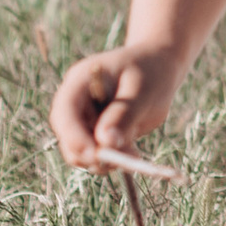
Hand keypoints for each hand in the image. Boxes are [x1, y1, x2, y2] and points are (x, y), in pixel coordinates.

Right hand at [51, 42, 184, 165]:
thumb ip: (124, 114)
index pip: (65, 111)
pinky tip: (134, 153)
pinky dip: (113, 159)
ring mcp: (82, 118)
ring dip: (105, 160)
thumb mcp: (142, 90)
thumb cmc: (152, 71)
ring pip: (80, 151)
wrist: (160, 65)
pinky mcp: (94, 133)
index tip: (95, 156)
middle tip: (124, 160)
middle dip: (91, 154)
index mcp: (80, 80)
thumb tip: (105, 142)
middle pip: (68, 136)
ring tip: (134, 154)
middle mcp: (75, 101)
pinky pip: (96, 155)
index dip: (74, 136)